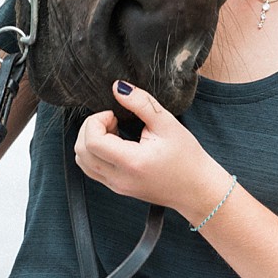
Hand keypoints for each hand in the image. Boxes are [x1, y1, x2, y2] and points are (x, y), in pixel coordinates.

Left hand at [73, 81, 232, 221]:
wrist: (196, 189)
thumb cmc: (187, 157)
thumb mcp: (167, 124)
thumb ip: (141, 102)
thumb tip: (118, 87)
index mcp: (131, 162)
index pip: (91, 141)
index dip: (97, 120)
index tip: (115, 113)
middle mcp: (118, 178)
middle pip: (81, 151)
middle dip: (91, 128)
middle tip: (114, 120)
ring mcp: (115, 186)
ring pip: (82, 161)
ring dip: (91, 140)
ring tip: (115, 131)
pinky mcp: (117, 188)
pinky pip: (92, 169)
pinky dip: (95, 152)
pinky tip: (117, 144)